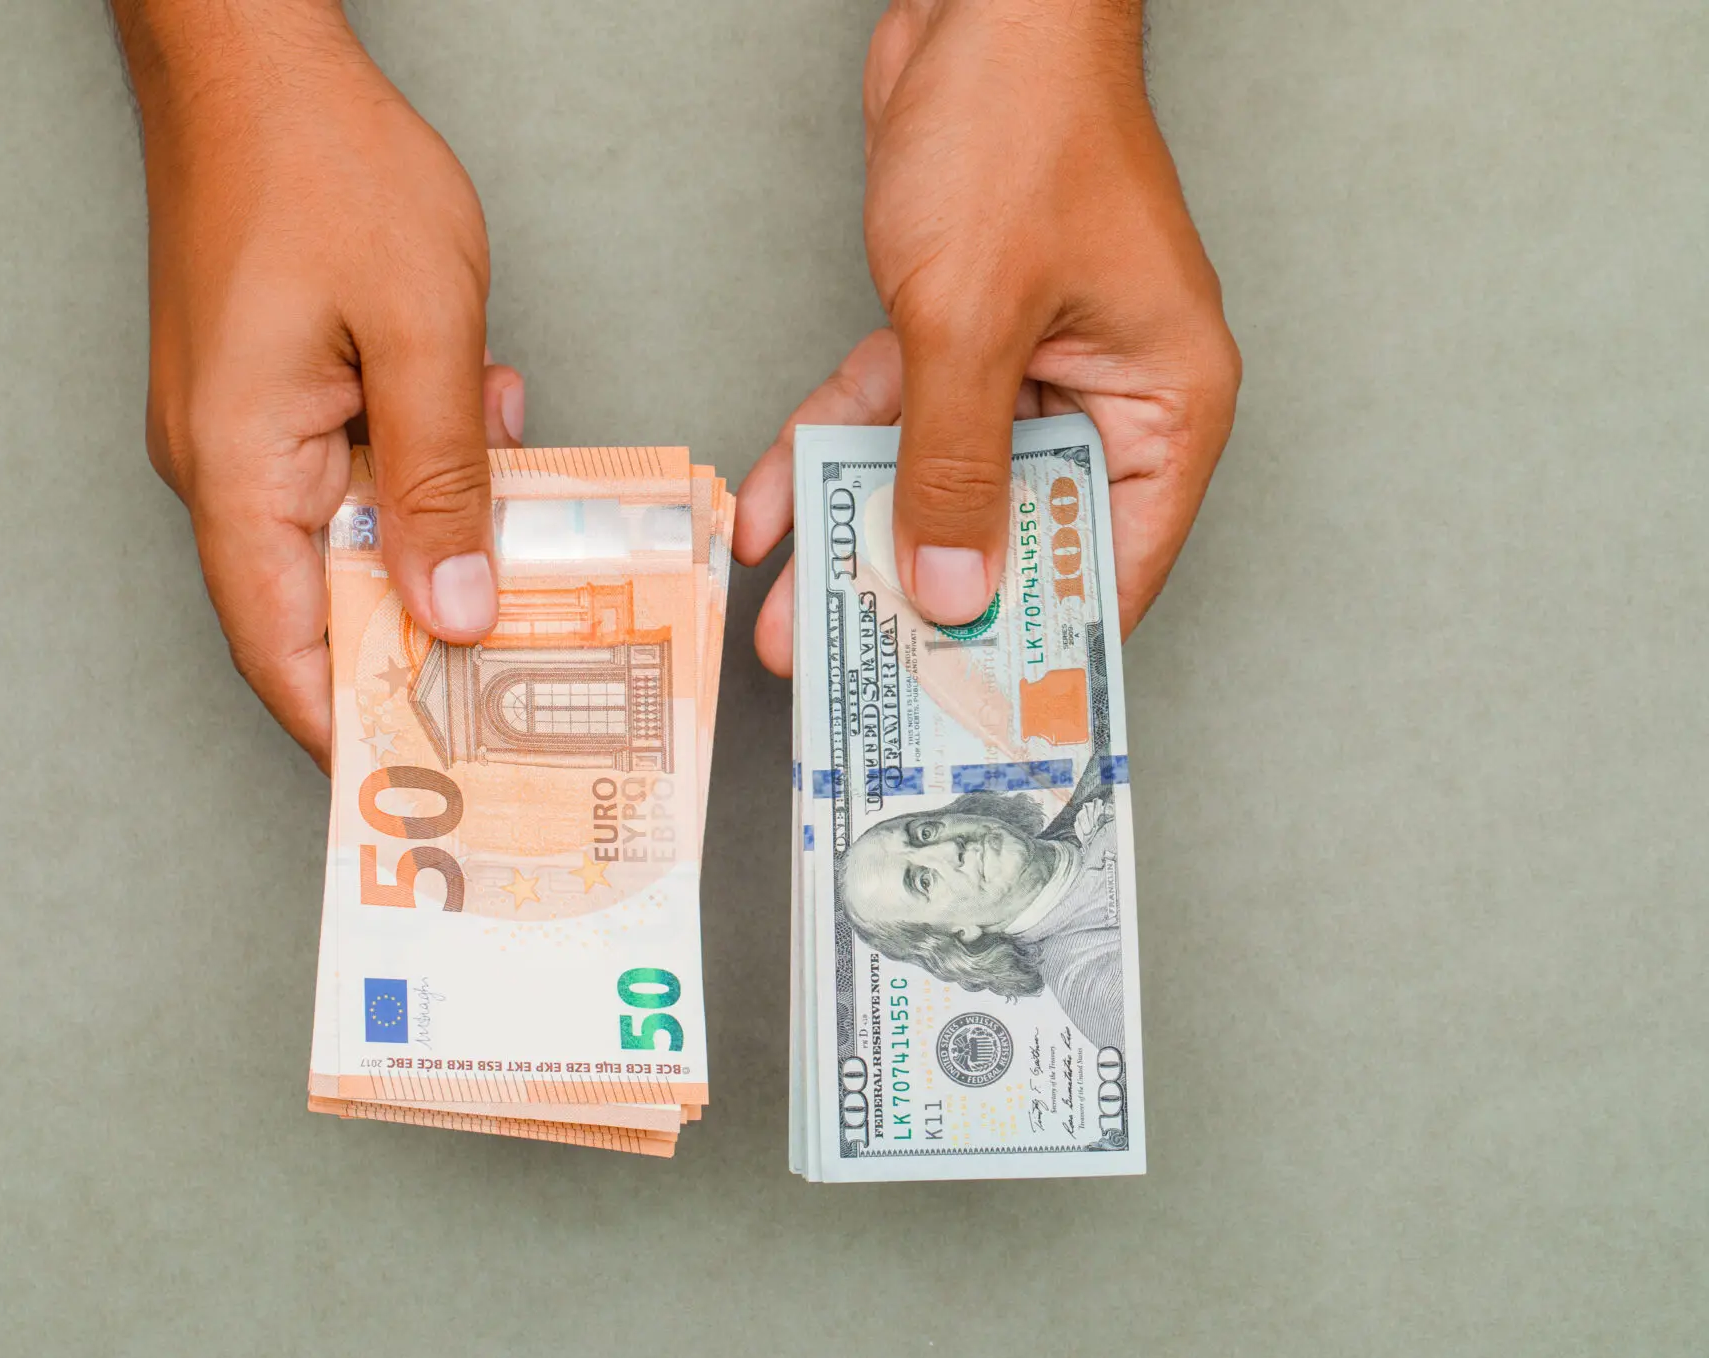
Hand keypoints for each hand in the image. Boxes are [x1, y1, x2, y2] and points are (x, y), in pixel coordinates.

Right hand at [114, 1, 522, 766]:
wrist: (250, 54)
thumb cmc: (319, 163)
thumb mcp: (419, 328)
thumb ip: (442, 478)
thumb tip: (453, 610)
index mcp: (236, 468)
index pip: (285, 649)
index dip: (358, 729)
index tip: (433, 788)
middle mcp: (222, 464)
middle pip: (319, 604)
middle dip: (422, 638)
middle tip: (521, 676)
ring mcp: (242, 428)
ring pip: (348, 531)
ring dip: (438, 533)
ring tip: (527, 528)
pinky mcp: (271, 391)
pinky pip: (351, 467)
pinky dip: (423, 466)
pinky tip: (488, 426)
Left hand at [738, 0, 1240, 674]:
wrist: (976, 1)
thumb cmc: (1021, 128)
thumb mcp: (973, 322)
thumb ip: (955, 466)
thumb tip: (951, 590)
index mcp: (1162, 405)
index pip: (1116, 564)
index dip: (1046, 648)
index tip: (978, 719)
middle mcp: (1103, 395)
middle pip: (1013, 534)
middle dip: (920, 605)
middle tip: (854, 682)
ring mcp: (1029, 364)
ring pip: (936, 482)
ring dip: (854, 544)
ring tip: (785, 625)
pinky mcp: (960, 329)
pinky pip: (890, 416)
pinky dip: (825, 453)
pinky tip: (762, 508)